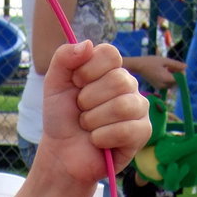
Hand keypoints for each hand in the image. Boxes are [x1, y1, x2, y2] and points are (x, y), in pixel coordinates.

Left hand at [41, 41, 150, 178]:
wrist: (61, 153)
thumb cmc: (61, 118)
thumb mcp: (54, 84)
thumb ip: (63, 57)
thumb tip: (87, 44)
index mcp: (110, 69)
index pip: (110, 54)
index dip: (88, 71)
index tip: (76, 84)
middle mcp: (128, 85)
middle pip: (118, 80)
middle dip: (88, 100)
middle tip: (81, 112)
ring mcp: (138, 108)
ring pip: (123, 106)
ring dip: (94, 121)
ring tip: (88, 127)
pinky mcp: (142, 132)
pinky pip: (126, 130)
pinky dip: (102, 138)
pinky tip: (97, 141)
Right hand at [126, 53, 186, 90]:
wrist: (139, 66)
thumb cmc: (151, 61)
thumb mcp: (165, 61)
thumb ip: (176, 64)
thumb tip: (186, 67)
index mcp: (166, 78)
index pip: (179, 79)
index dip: (181, 73)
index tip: (178, 66)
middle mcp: (163, 85)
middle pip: (176, 82)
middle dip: (176, 75)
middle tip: (171, 66)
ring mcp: (160, 87)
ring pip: (171, 84)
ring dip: (172, 76)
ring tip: (166, 68)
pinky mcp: (157, 87)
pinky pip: (166, 84)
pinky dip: (167, 78)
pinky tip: (163, 71)